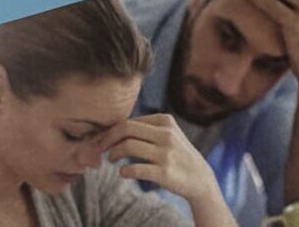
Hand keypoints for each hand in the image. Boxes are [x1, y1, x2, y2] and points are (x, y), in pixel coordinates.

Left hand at [108, 115, 229, 220]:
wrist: (198, 177)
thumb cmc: (177, 154)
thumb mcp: (168, 134)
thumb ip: (146, 128)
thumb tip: (113, 128)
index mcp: (166, 121)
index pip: (129, 121)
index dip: (110, 131)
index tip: (102, 140)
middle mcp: (166, 134)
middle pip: (126, 128)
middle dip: (107, 138)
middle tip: (100, 148)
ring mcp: (165, 153)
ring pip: (128, 146)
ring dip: (113, 154)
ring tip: (111, 159)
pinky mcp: (163, 172)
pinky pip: (134, 169)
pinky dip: (123, 171)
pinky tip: (123, 172)